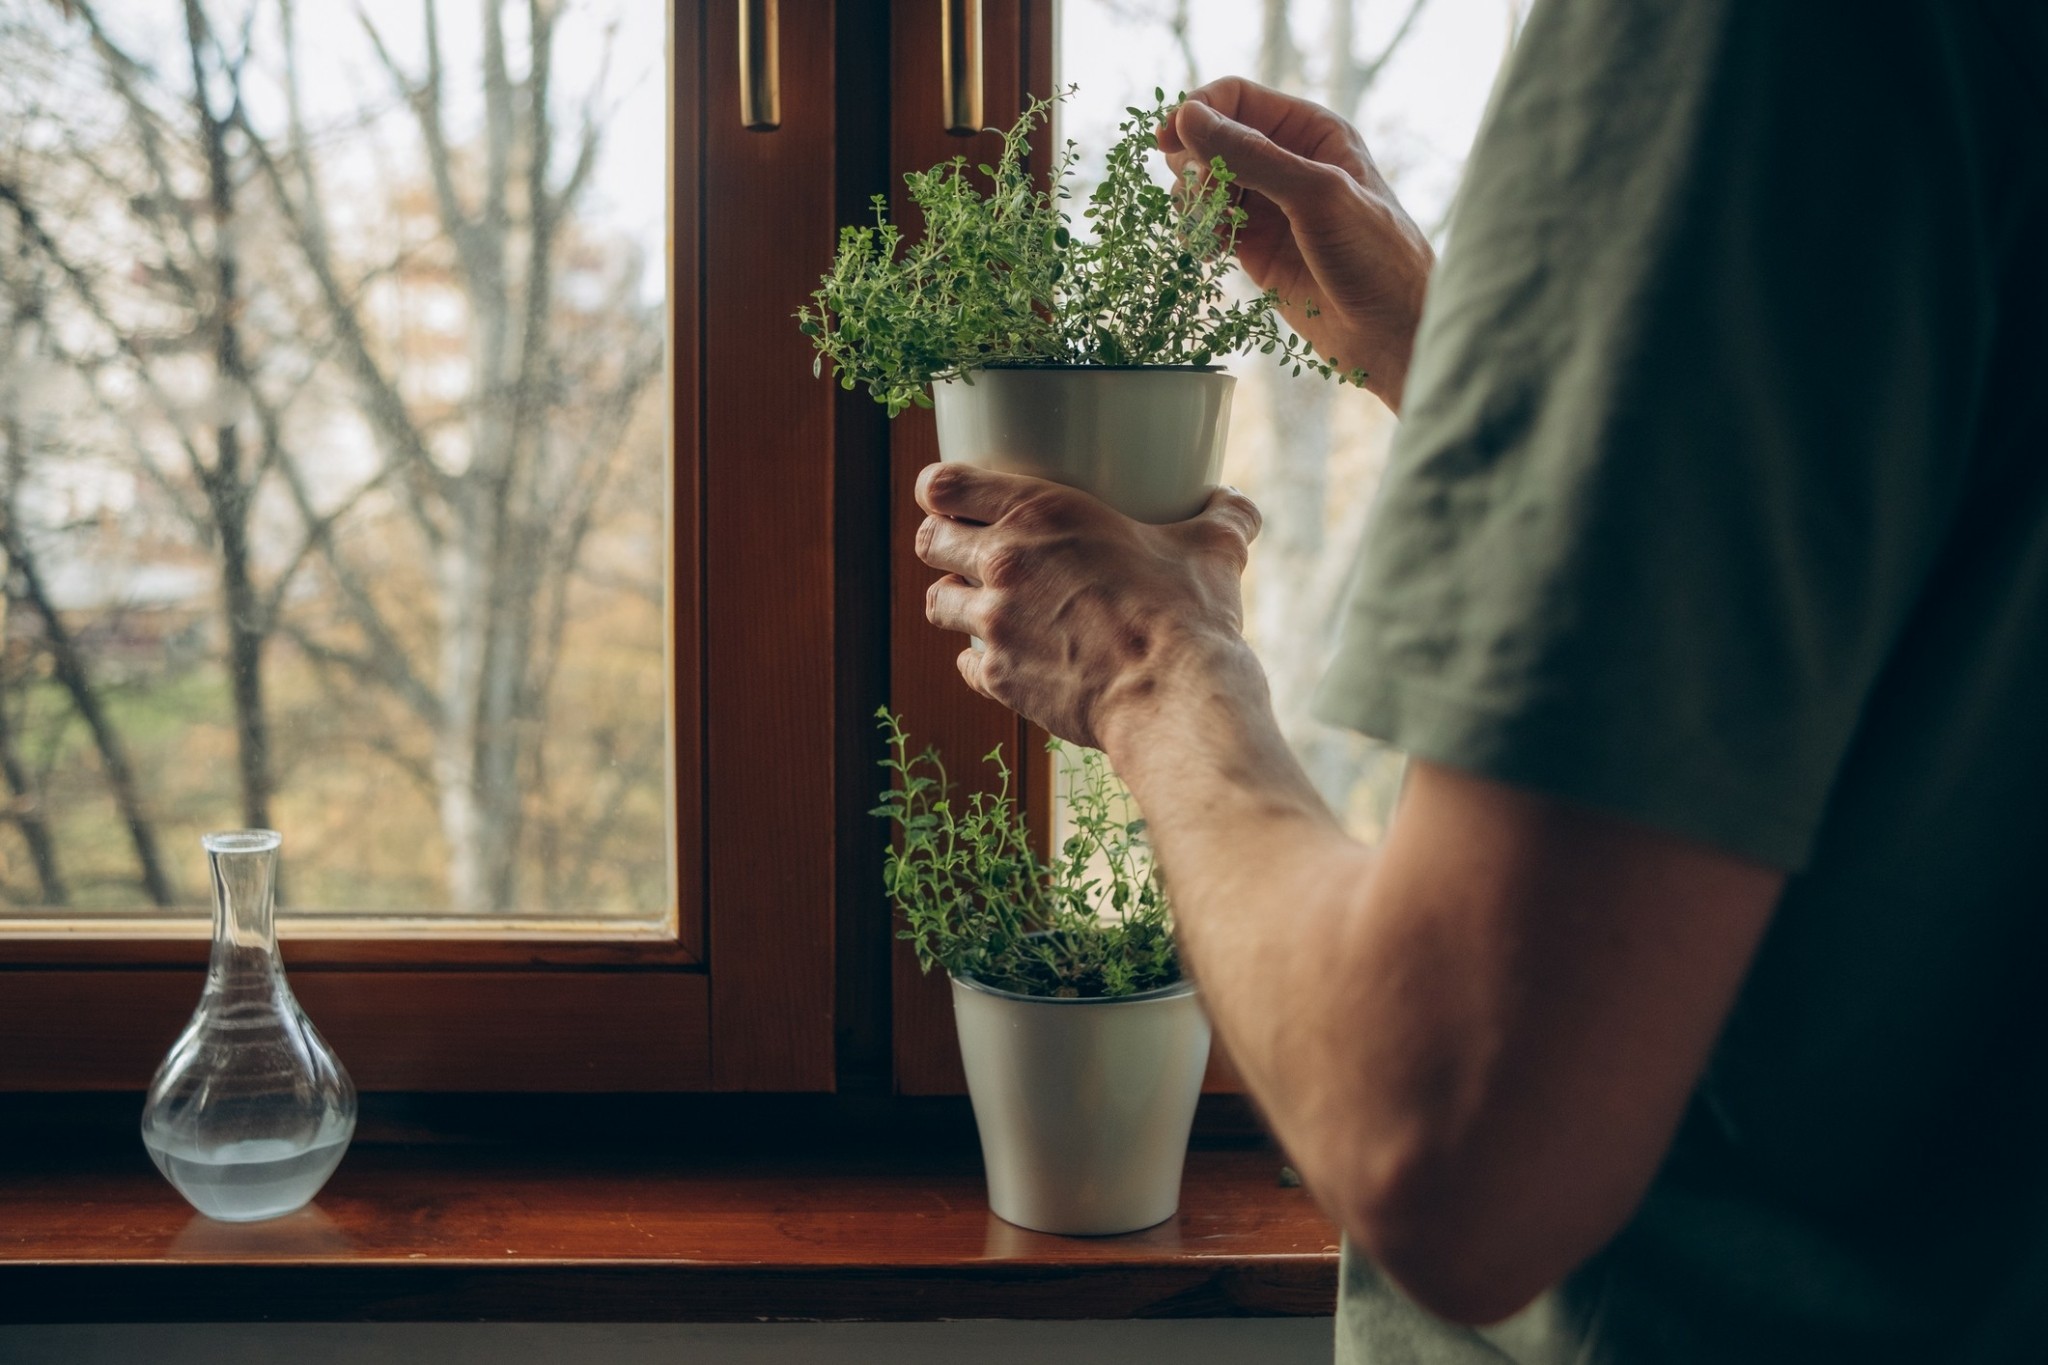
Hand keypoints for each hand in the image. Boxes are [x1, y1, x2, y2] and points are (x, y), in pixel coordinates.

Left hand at [914, 462, 1262, 750]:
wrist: (1175, 699)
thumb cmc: (1190, 615)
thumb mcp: (1214, 550)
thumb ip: (1224, 517)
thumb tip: (1239, 505)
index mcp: (1040, 513)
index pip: (943, 486)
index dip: (939, 490)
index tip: (950, 496)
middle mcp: (1004, 565)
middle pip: (928, 540)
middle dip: (942, 541)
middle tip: (968, 547)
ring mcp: (995, 626)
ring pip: (937, 602)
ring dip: (956, 600)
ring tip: (985, 603)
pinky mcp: (1000, 679)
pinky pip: (966, 664)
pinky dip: (981, 660)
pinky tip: (1008, 658)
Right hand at [1160, 77, 1432, 412]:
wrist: (1392, 331)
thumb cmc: (1375, 255)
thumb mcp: (1315, 195)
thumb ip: (1252, 156)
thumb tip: (1187, 118)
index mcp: (1309, 131)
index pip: (1236, 99)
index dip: (1197, 110)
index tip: (1166, 141)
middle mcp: (1286, 161)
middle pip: (1211, 138)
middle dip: (1194, 163)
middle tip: (1202, 199)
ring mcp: (1268, 206)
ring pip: (1203, 184)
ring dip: (1193, 203)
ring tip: (1210, 232)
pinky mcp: (1254, 247)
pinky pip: (1207, 225)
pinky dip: (1197, 234)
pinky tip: (1209, 252)